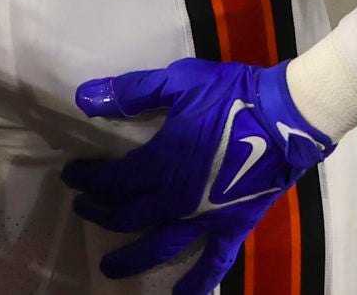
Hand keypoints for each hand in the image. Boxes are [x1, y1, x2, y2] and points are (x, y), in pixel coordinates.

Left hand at [65, 59, 333, 294]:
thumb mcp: (178, 82)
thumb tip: (84, 98)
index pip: (111, 181)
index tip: (72, 176)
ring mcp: (204, 218)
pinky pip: (213, 262)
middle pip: (127, 216)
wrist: (284, 117)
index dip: (86, 180)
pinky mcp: (232, 227)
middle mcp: (175, 200)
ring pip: (159, 247)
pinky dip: (196, 282)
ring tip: (110, 269)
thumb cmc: (231, 95)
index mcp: (160, 164)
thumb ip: (131, 92)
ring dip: (131, 259)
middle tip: (83, 211)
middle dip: (100, 214)